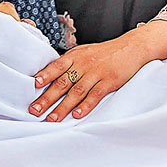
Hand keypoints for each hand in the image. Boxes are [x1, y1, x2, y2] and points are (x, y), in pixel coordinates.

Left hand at [29, 21, 166, 121]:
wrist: (131, 47)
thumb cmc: (105, 52)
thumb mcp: (85, 51)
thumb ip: (69, 62)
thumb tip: (50, 75)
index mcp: (75, 55)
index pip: (57, 66)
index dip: (45, 75)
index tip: (34, 85)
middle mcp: (84, 64)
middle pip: (63, 82)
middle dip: (47, 98)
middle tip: (35, 110)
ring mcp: (97, 73)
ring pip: (76, 92)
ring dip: (62, 107)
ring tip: (52, 118)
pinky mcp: (109, 82)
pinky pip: (95, 96)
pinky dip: (85, 106)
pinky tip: (77, 115)